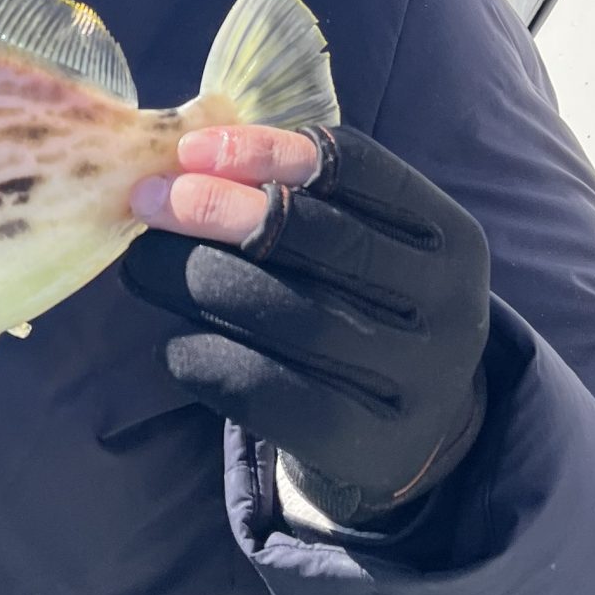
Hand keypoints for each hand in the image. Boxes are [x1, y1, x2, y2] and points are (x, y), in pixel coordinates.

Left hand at [122, 126, 489, 522]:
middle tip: (151, 200)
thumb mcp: (365, 246)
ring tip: (143, 264)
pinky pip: (263, 388)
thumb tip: (189, 162)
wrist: (411, 435)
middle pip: (320, 241)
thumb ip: (299, 199)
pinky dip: (202, 355)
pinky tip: (174, 342)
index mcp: (451, 239)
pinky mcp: (365, 445)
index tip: (193, 148)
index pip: (360, 170)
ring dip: (195, 278)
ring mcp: (415, 382)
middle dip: (220, 211)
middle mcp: (448, 308)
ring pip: (287, 315)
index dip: (269, 150)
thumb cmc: (364, 312)